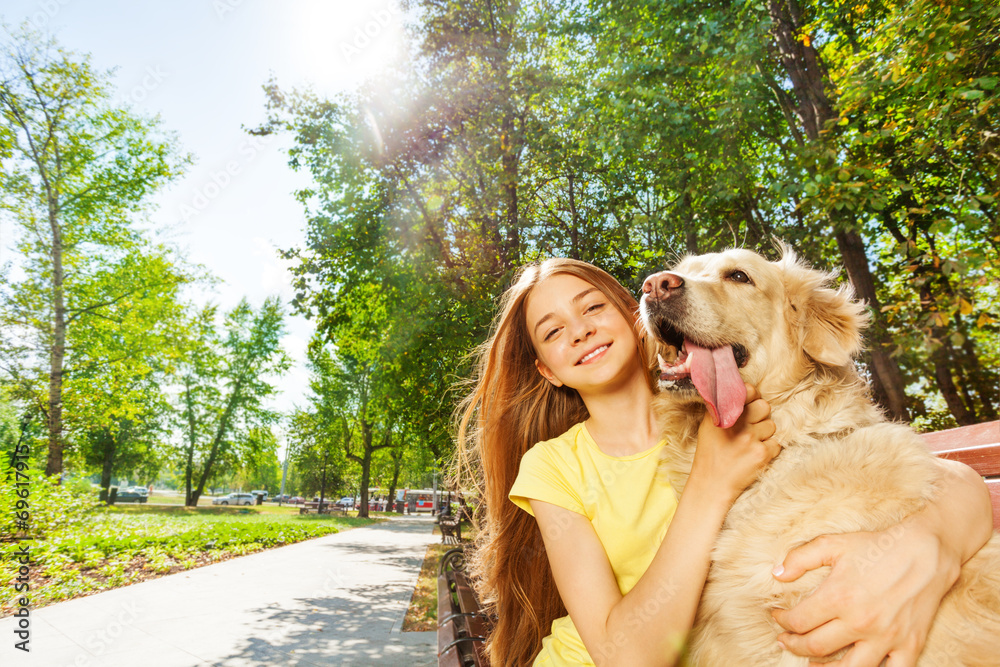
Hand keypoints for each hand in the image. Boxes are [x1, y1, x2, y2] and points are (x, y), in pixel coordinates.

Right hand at [690, 383, 779, 502]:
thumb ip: (723, 407)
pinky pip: (776, 443)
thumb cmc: (710, 454)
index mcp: (723, 413)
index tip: (749, 404)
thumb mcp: (708, 425)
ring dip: (764, 434)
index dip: (752, 396)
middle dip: (760, 415)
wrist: (713, 484)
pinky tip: (755, 454)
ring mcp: (751, 438)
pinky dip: (768, 449)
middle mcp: (738, 423)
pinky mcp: (762, 454)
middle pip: (764, 406)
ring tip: (750, 444)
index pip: (749, 391)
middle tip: (750, 426)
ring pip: (772, 425)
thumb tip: (740, 392)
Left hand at [770, 525, 959, 666]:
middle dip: (793, 645)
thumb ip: (800, 558)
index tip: (777, 617)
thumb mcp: (833, 544)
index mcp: (839, 597)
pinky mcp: (909, 645)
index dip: (782, 622)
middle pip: (815, 648)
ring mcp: (886, 638)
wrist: (925, 552)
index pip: (799, 622)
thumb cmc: (876, 546)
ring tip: (811, 662)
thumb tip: (777, 574)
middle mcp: (860, 622)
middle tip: (785, 641)